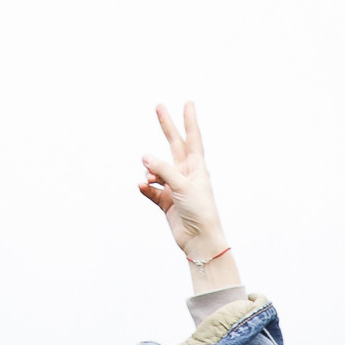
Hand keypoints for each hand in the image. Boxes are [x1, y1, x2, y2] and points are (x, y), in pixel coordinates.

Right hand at [137, 100, 233, 279]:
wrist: (200, 241)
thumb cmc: (199, 211)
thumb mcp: (182, 185)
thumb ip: (162, 168)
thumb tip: (144, 158)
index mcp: (197, 167)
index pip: (192, 138)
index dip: (189, 120)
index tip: (188, 102)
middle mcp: (186, 174)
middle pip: (174, 144)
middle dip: (166, 126)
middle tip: (159, 106)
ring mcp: (175, 187)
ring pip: (156, 169)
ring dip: (150, 171)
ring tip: (150, 179)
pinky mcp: (166, 201)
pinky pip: (150, 189)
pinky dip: (145, 187)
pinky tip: (144, 188)